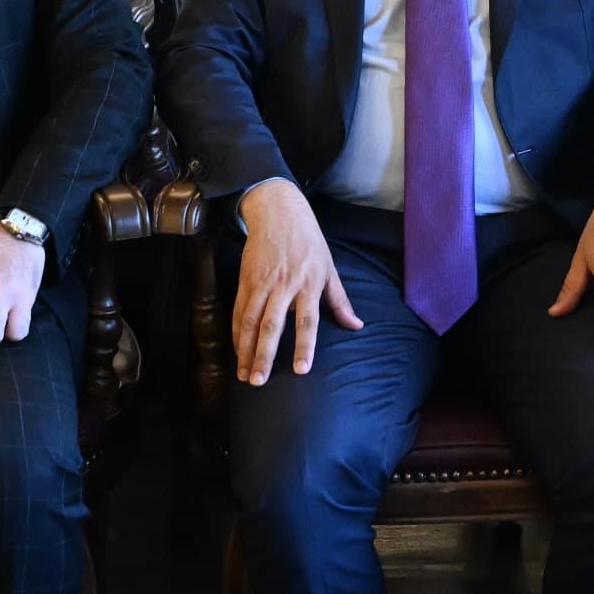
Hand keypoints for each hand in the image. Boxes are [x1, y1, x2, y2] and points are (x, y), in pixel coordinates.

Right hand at [230, 179, 360, 385]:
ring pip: (251, 321)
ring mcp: (263, 282)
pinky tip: (238, 351)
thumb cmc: (309, 241)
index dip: (304, 345)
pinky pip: (239, 311)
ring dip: (246, 350)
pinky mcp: (246, 279)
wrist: (279, 211)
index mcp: (310, 283)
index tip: (301, 369)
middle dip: (264, 355)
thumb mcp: (329, 267)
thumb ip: (340, 300)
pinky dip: (237, 333)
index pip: (308, 320)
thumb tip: (356, 326)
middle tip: (259, 381)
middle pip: (273, 325)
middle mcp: (285, 284)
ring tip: (245, 374)